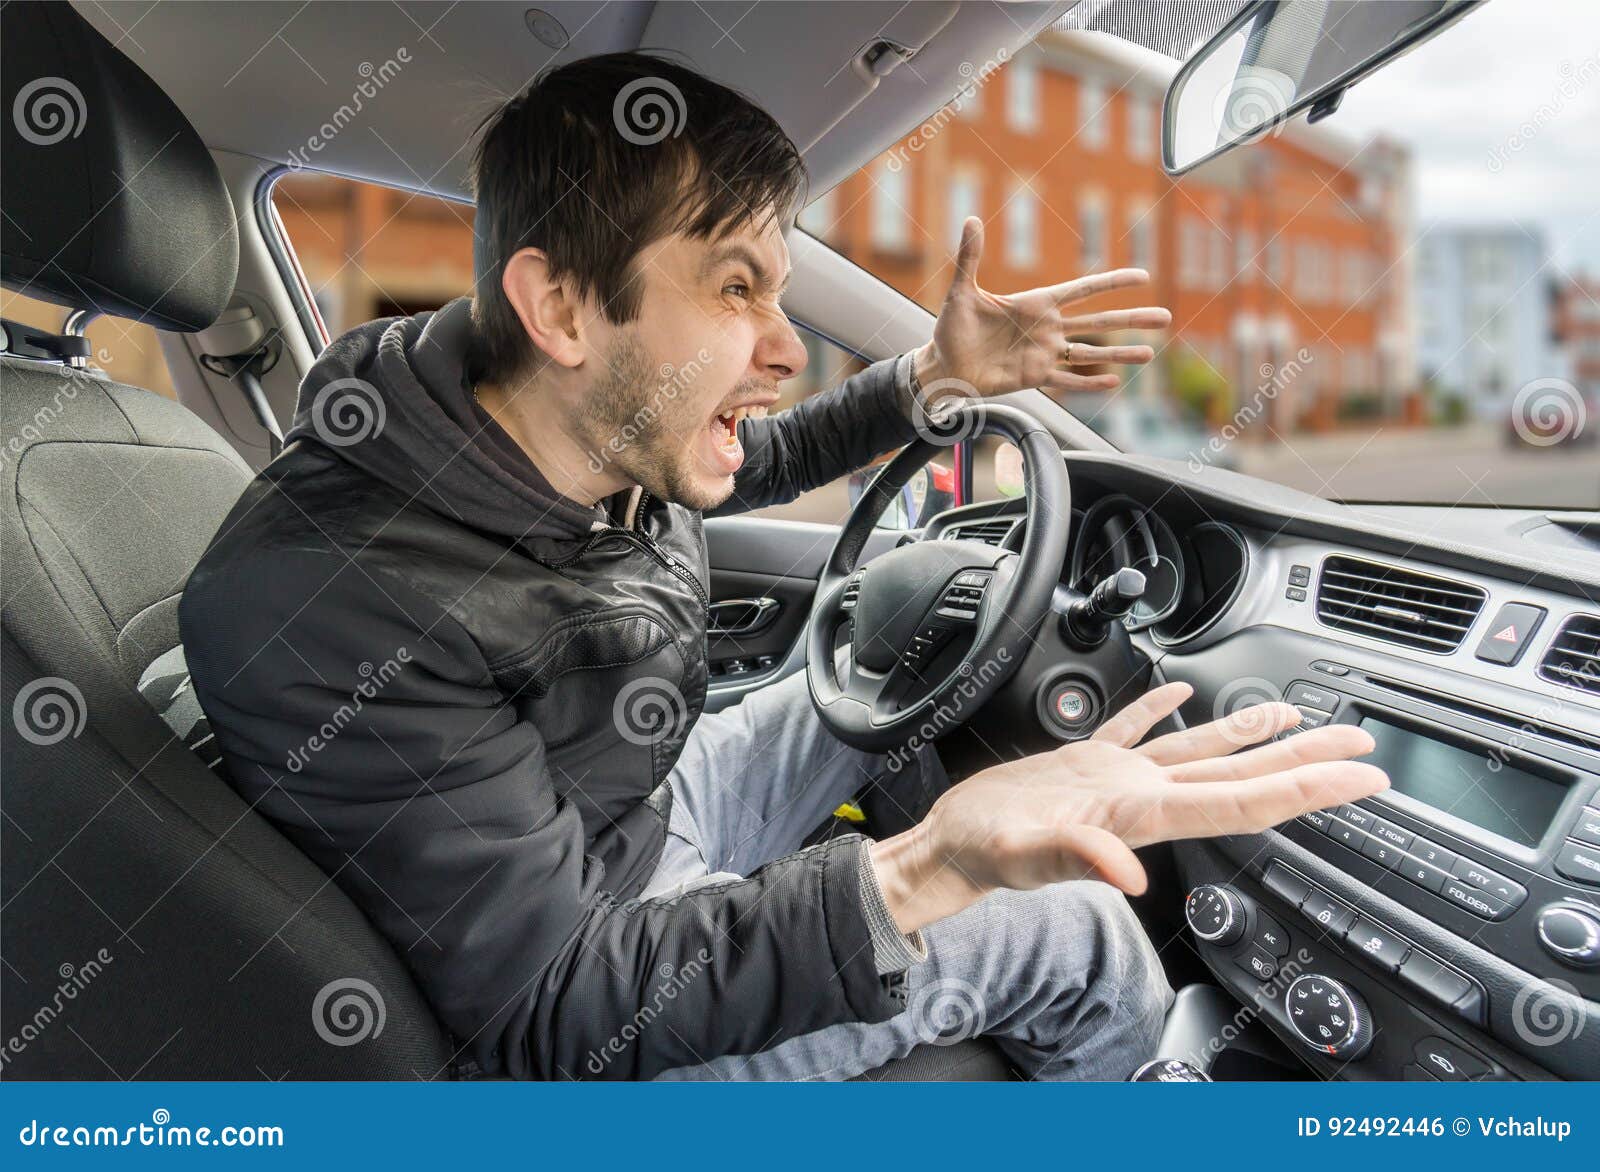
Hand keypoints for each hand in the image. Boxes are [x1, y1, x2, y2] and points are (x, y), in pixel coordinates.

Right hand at [868, 682, 1388, 933]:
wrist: (949, 848)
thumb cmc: (982, 854)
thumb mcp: (1024, 856)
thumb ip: (1079, 859)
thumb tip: (1129, 874)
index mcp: (1141, 814)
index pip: (1244, 799)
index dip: (1309, 788)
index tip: (1360, 777)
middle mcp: (1142, 799)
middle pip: (1243, 777)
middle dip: (1308, 763)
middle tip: (1362, 746)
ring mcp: (1115, 781)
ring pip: (1201, 753)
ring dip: (1254, 737)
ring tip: (1298, 719)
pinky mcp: (1083, 766)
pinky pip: (1136, 732)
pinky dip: (1162, 710)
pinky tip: (1178, 692)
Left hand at [912, 216, 1171, 401]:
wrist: (942, 366)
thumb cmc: (950, 329)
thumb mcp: (961, 292)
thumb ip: (970, 257)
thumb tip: (970, 219)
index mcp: (1036, 304)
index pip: (1083, 290)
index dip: (1112, 282)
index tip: (1142, 275)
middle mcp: (1047, 328)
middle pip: (1098, 321)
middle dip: (1132, 319)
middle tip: (1164, 317)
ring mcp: (1044, 354)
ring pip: (1091, 353)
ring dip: (1120, 353)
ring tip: (1150, 353)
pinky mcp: (1034, 378)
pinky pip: (1067, 380)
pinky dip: (1089, 383)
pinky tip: (1114, 382)